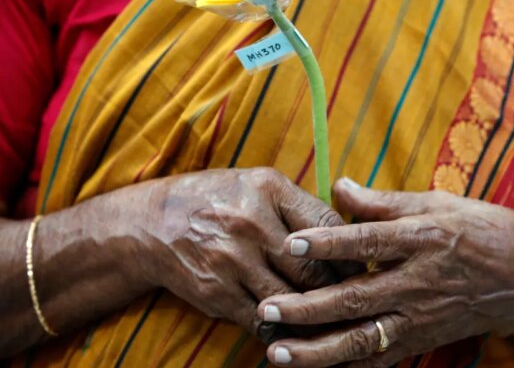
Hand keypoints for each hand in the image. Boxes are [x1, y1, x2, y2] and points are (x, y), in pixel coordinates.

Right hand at [130, 168, 344, 343]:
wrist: (153, 223)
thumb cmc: (216, 201)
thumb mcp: (256, 185)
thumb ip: (298, 207)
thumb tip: (347, 237)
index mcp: (269, 189)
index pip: (328, 223)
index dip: (349, 250)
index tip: (360, 264)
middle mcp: (252, 222)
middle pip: (315, 267)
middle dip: (338, 289)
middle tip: (352, 299)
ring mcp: (233, 260)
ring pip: (293, 299)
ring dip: (313, 314)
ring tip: (329, 320)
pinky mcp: (217, 292)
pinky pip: (262, 319)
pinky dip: (281, 327)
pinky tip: (291, 328)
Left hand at [255, 179, 513, 366]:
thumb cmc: (482, 231)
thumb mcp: (439, 204)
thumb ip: (385, 201)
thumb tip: (338, 186)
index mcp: (423, 240)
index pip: (368, 242)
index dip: (328, 242)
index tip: (290, 243)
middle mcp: (418, 283)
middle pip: (356, 299)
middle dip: (307, 308)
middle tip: (266, 310)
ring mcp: (420, 319)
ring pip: (363, 340)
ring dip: (317, 350)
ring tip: (277, 353)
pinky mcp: (421, 342)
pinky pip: (380, 360)